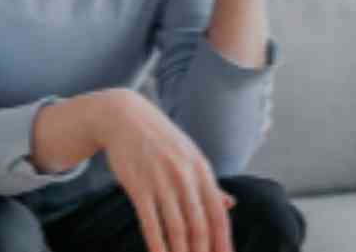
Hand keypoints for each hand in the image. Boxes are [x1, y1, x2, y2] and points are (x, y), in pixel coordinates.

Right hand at [95, 89, 234, 251]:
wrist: (125, 117)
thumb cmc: (161, 139)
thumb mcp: (190, 155)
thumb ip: (208, 183)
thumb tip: (230, 204)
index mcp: (202, 170)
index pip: (218, 214)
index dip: (223, 242)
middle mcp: (185, 176)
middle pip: (199, 225)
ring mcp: (161, 181)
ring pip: (176, 228)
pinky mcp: (138, 185)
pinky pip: (150, 222)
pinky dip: (157, 245)